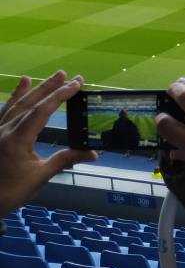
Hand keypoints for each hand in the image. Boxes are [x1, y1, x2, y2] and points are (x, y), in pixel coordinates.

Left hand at [0, 72, 96, 215]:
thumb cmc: (10, 192)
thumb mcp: (39, 177)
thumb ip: (64, 160)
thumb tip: (93, 154)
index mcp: (16, 139)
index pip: (41, 111)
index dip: (60, 96)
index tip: (76, 84)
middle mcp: (5, 129)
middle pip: (31, 102)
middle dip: (51, 87)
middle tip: (70, 75)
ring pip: (19, 103)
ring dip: (38, 88)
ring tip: (55, 76)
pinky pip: (5, 109)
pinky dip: (16, 95)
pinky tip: (23, 83)